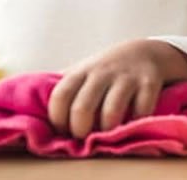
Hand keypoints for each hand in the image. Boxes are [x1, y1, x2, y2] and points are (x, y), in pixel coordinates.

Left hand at [48, 39, 186, 137]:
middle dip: (80, 130)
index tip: (63, 129)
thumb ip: (65, 87)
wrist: (146, 51)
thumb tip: (38, 109)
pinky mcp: (149, 82)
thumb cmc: (107, 69)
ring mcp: (127, 77)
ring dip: (106, 131)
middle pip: (82, 108)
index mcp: (81, 71)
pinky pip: (141, 110)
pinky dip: (135, 122)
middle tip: (85, 135)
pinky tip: (132, 121)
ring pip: (111, 113)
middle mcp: (102, 72)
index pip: (60, 96)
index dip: (58, 119)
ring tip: (107, 133)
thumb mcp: (83, 71)